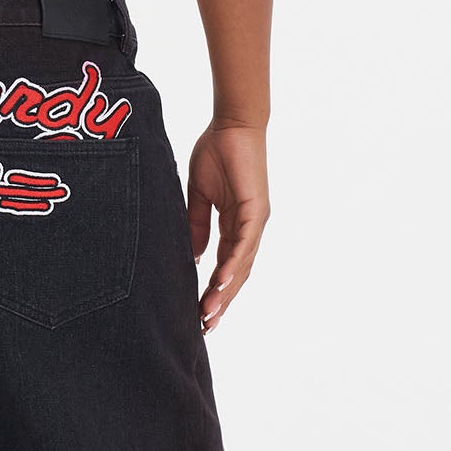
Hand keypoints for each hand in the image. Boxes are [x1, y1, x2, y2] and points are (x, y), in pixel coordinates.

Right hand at [186, 124, 269, 331]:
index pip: (225, 265)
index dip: (213, 290)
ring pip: (242, 265)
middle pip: (236, 273)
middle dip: (221, 301)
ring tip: (209, 314)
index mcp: (236, 225)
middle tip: (204, 327)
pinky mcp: (257, 209)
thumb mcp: (198, 195)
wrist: (233, 123)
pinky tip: (220, 282)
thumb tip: (194, 257)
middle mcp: (250, 228)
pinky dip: (233, 264)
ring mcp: (256, 220)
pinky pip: (245, 243)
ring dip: (226, 291)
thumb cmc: (217, 151)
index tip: (198, 313)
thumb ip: (196, 225)